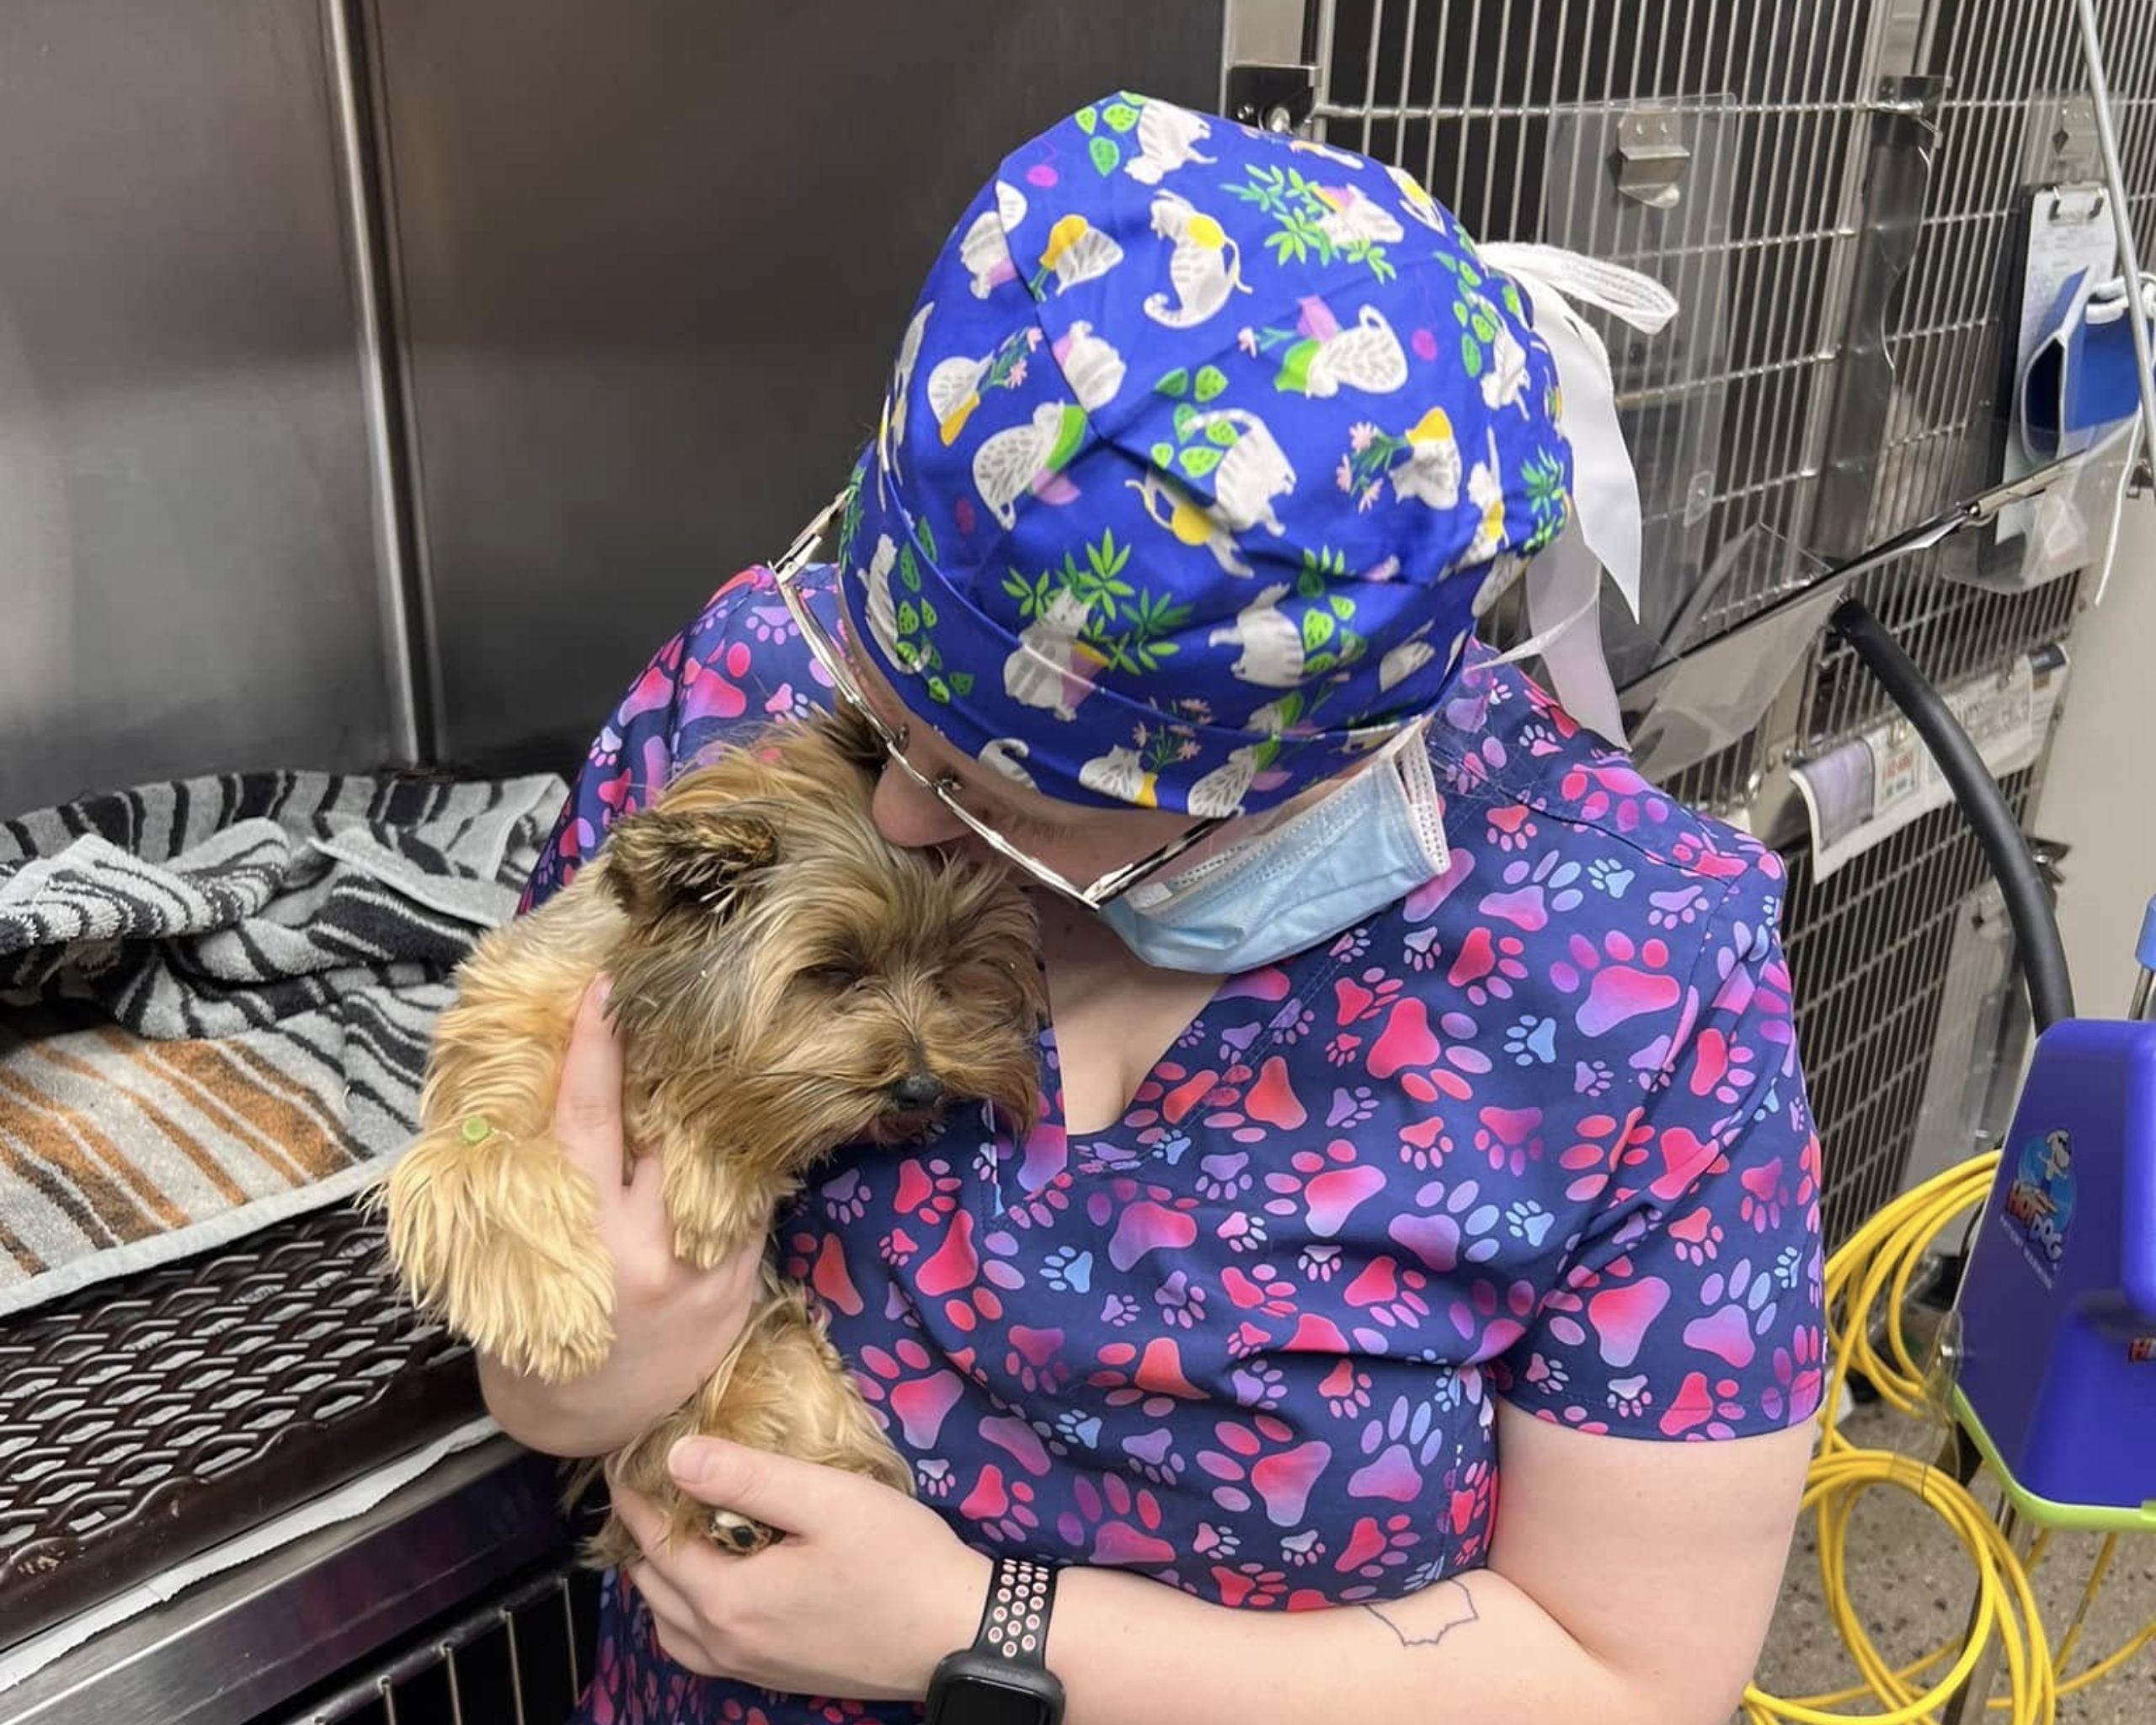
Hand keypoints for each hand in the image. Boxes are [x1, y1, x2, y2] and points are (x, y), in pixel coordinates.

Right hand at [475, 978, 762, 1456]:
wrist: (580, 1426)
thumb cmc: (531, 1334)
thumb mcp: (514, 1257)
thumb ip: (543, 1182)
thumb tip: (558, 1087)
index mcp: (580, 1236)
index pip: (589, 1118)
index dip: (596, 1046)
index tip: (607, 987)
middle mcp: (649, 1249)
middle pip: (673, 1129)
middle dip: (676, 1070)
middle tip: (679, 1014)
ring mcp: (707, 1272)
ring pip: (725, 1165)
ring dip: (718, 1118)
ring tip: (716, 1069)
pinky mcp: (741, 1288)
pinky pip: (750, 1209)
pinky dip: (741, 1172)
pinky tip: (735, 1141)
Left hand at [617, 1437, 990, 1700]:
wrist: (957, 1635)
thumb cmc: (899, 1559)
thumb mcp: (828, 1500)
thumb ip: (748, 1477)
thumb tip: (676, 1456)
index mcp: (728, 1599)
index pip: (654, 1541)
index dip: (633, 1497)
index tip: (624, 1456)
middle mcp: (726, 1642)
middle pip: (654, 1588)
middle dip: (641, 1535)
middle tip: (649, 1485)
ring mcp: (751, 1667)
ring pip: (672, 1628)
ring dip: (660, 1580)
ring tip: (673, 1533)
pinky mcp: (777, 1677)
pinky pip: (702, 1649)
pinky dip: (686, 1616)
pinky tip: (713, 1587)